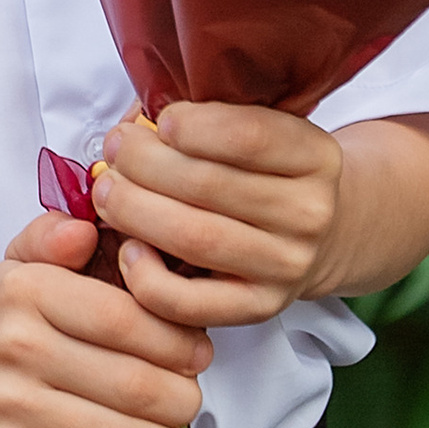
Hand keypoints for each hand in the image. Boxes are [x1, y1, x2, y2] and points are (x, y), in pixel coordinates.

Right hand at [0, 210, 209, 427]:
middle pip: (134, 383)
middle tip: (188, 400)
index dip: (178, 341)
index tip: (197, 353)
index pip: (127, 319)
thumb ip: (55, 236)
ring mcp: (6, 409)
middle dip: (181, 399)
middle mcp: (13, 347)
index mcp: (27, 291)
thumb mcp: (22, 265)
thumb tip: (84, 230)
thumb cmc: (6, 327)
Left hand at [93, 103, 344, 325]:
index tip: (159, 120)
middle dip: (144, 162)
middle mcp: (309, 213)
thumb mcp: (263, 129)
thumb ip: (210, 118)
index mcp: (316, 156)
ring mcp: (285, 266)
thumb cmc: (269, 174)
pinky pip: (188, 302)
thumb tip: (135, 125)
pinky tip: (130, 248)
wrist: (320, 237)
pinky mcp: (257, 308)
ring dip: (134, 210)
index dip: (193, 125)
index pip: (250, 136)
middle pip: (209, 185)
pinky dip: (146, 276)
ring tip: (107, 190)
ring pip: (195, 238)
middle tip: (115, 149)